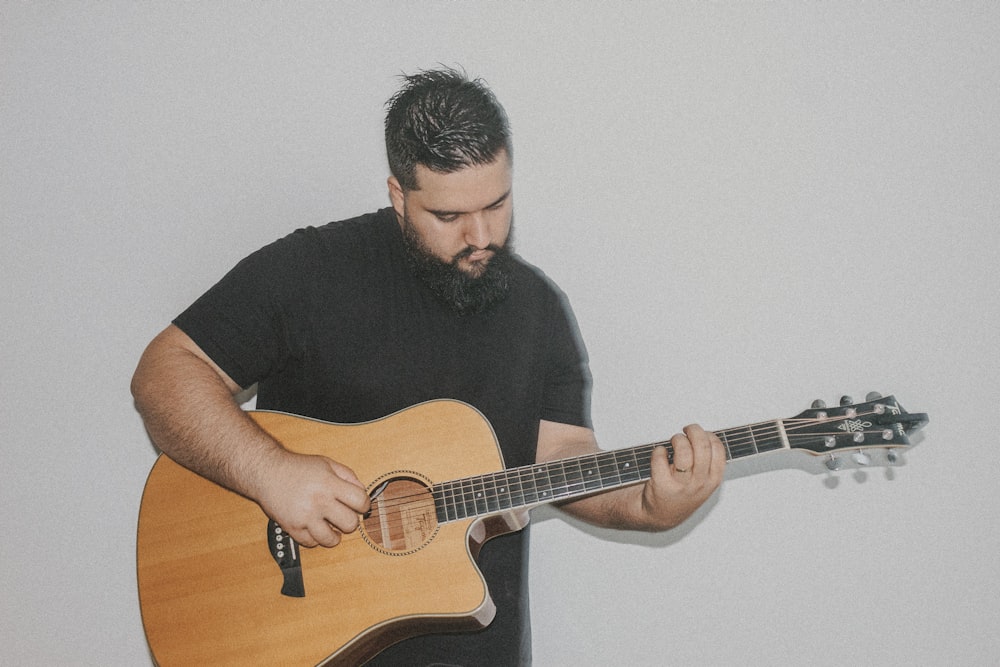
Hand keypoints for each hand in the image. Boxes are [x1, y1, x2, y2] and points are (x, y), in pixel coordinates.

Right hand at [252, 451, 370, 547]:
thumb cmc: (298, 467)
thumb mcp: (327, 463)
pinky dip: (316, 539)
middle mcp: (319, 501)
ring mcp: (305, 516)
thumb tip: (363, 491)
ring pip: (331, 539)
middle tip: (345, 517)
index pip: (360, 501)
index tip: (360, 505)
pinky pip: (311, 543)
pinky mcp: (292, 527)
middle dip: (351, 522)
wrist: (267, 472)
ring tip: (332, 527)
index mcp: (329, 484)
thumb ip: (348, 475)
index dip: (364, 505)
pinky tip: (316, 528)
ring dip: (335, 536)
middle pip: (350, 524)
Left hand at [641, 424, 724, 528]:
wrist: (661, 515)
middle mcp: (699, 482)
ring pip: (683, 450)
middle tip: (686, 431)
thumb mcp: (703, 483)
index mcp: (713, 480)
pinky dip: (658, 450)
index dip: (707, 435)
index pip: (717, 448)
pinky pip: (660, 456)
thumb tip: (704, 436)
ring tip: (673, 442)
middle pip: (702, 445)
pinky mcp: (661, 483)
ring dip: (677, 439)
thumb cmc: (682, 494)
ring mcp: (681, 484)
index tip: (700, 434)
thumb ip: (707, 463)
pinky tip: (660, 454)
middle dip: (693, 431)